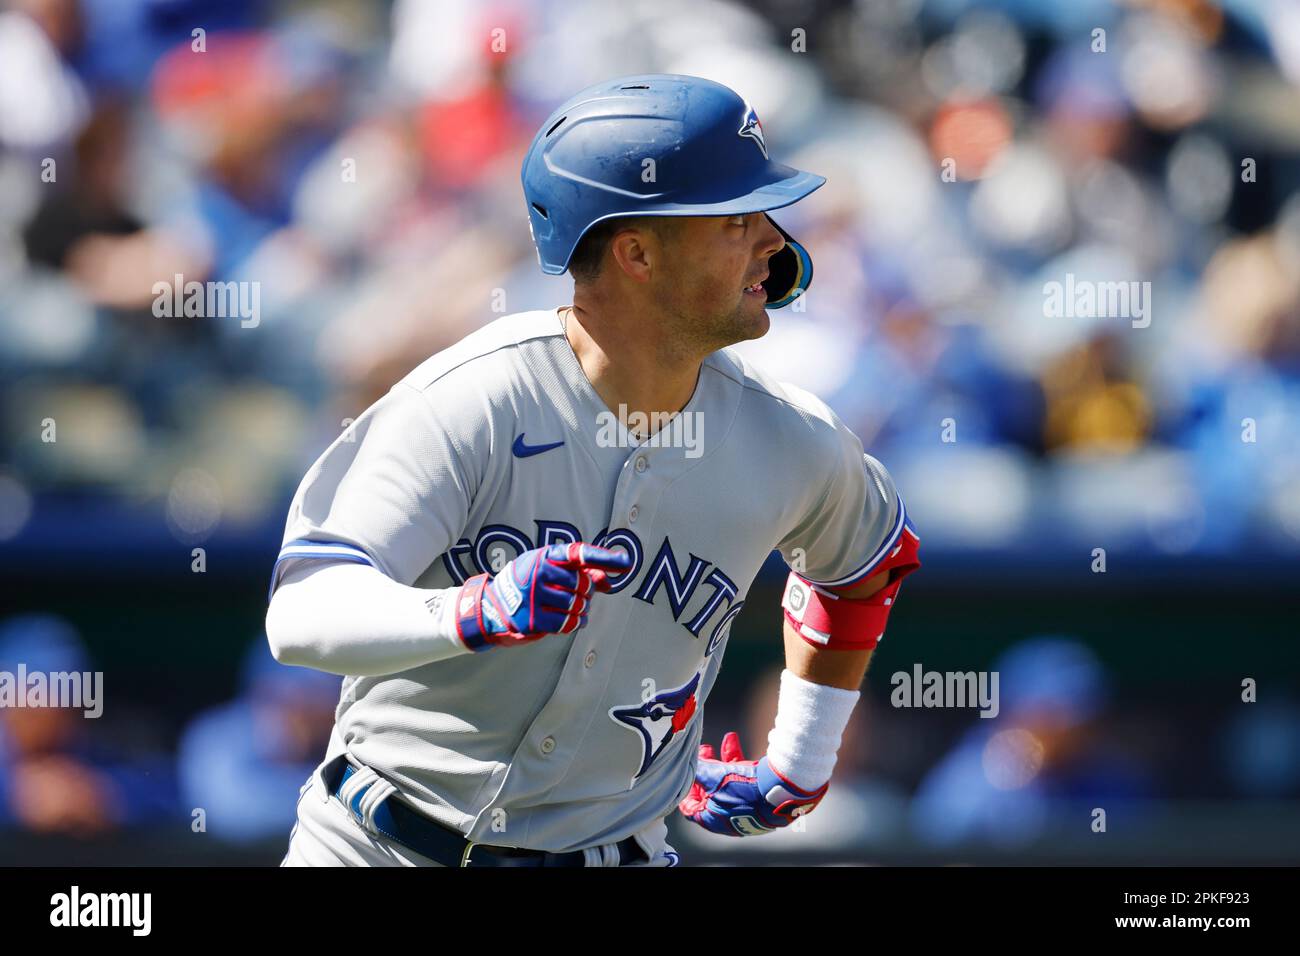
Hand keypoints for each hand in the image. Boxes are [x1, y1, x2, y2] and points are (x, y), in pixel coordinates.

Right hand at [455, 542, 631, 650]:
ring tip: (573, 606)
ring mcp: (534, 596)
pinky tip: (572, 619)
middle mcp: (539, 572)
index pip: (580, 554)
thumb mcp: (552, 568)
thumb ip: (582, 570)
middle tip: (578, 593)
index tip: (627, 563)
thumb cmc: (532, 581)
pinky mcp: (532, 619)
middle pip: (583, 584)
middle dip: (586, 592)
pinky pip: (567, 623)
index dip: (604, 558)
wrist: (496, 604)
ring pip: (577, 605)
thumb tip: (608, 582)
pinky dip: (575, 623)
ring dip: (582, 609)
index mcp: (546, 555)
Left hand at [678, 731, 827, 836]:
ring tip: (725, 740)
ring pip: (728, 781)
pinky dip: (739, 760)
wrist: (782, 791)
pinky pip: (743, 777)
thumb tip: (688, 762)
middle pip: (710, 791)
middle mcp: (728, 816)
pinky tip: (736, 740)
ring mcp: (744, 806)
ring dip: (724, 760)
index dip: (686, 789)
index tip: (686, 773)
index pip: (691, 809)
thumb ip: (698, 770)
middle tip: (705, 751)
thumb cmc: (745, 790)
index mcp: (713, 819)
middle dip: (706, 769)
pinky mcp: (757, 795)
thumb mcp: (713, 777)